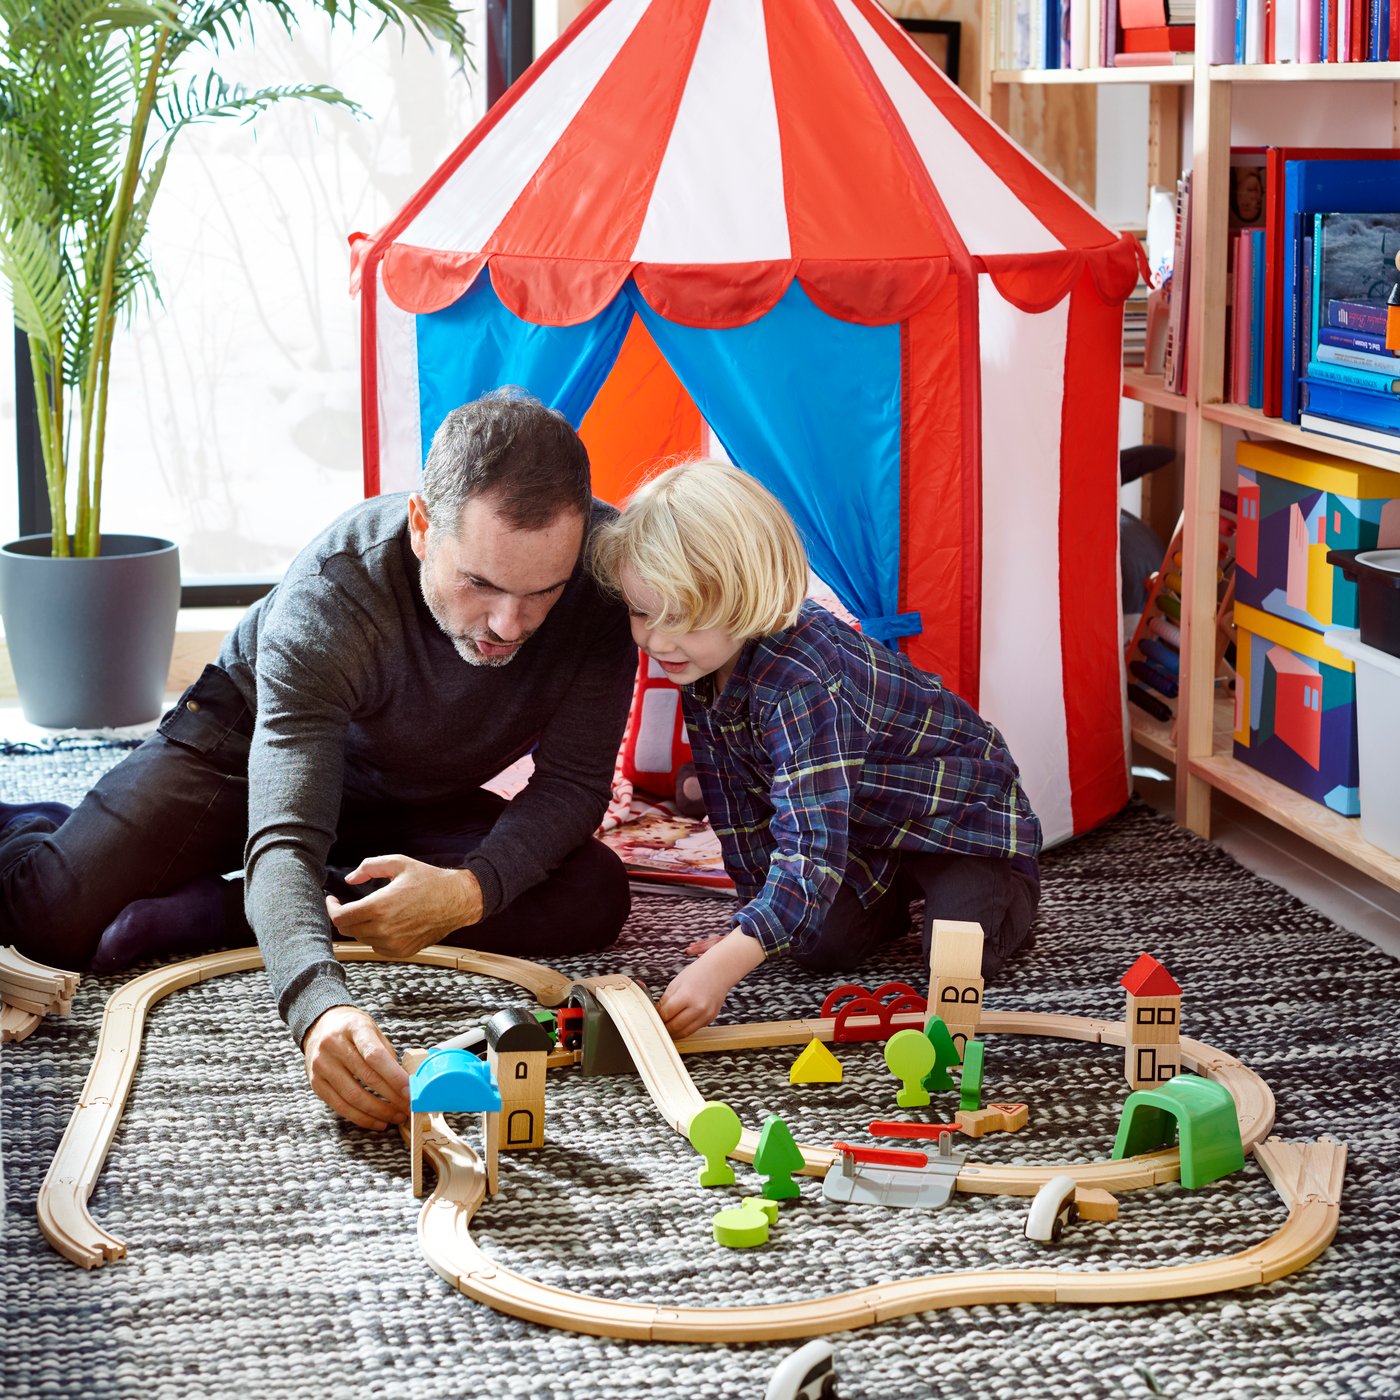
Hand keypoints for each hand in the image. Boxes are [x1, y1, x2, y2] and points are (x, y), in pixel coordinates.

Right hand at [301, 1004, 409, 1129]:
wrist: (320, 1026)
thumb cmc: (353, 1030)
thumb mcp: (372, 1030)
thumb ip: (387, 1054)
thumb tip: (406, 1084)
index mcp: (353, 1028)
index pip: (375, 1055)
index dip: (394, 1076)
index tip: (410, 1091)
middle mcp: (333, 1046)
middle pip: (366, 1078)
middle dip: (392, 1097)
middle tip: (409, 1107)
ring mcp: (322, 1066)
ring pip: (353, 1097)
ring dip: (378, 1111)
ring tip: (396, 1117)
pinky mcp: (316, 1083)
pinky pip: (340, 1107)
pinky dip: (362, 1118)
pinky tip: (378, 1121)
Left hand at [326, 855, 482, 958]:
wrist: (457, 900)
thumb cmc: (430, 881)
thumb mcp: (399, 863)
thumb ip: (369, 867)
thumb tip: (350, 879)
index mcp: (380, 906)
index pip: (341, 917)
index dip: (332, 908)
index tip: (334, 901)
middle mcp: (384, 929)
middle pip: (347, 930)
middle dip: (344, 916)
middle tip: (348, 905)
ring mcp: (393, 943)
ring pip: (361, 939)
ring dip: (360, 926)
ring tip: (373, 911)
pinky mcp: (402, 951)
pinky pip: (377, 947)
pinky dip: (375, 936)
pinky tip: (387, 922)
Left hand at [657, 930, 765, 1039]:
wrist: (719, 971)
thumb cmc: (697, 974)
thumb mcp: (676, 983)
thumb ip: (665, 1000)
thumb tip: (657, 1013)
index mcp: (686, 996)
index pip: (666, 1014)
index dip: (657, 1016)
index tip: (654, 1016)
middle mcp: (697, 1008)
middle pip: (674, 1026)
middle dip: (664, 1027)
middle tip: (658, 1024)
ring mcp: (705, 1015)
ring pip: (684, 1033)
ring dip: (673, 1032)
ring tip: (667, 1027)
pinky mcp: (710, 1019)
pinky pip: (693, 1029)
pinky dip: (685, 1029)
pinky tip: (679, 1023)